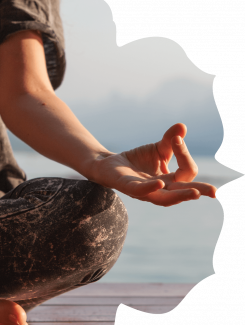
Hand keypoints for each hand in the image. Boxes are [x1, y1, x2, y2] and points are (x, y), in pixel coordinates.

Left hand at [89, 123, 217, 206]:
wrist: (110, 164)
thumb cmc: (137, 160)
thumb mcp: (158, 148)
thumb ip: (171, 140)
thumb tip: (182, 127)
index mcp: (170, 181)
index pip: (186, 171)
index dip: (184, 154)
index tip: (176, 138)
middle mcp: (160, 189)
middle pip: (183, 192)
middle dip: (199, 191)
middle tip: (215, 192)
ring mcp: (145, 191)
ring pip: (165, 198)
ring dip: (180, 196)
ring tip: (195, 193)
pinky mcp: (128, 187)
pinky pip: (141, 191)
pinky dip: (150, 187)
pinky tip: (159, 183)